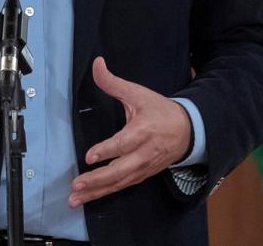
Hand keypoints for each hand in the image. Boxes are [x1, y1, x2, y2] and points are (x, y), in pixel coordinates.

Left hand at [68, 57, 191, 206]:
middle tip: (77, 184)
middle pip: (120, 170)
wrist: (187, 130)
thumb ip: (114, 83)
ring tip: (75, 198)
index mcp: (143, 130)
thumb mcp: (138, 94)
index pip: (124, 143)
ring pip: (119, 182)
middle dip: (97, 179)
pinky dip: (105, 193)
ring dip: (97, 191)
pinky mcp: (142, 175)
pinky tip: (88, 197)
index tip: (90, 156)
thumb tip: (97, 64)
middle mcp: (144, 152)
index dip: (107, 150)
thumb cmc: (160, 111)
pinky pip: (122, 186)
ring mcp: (144, 167)